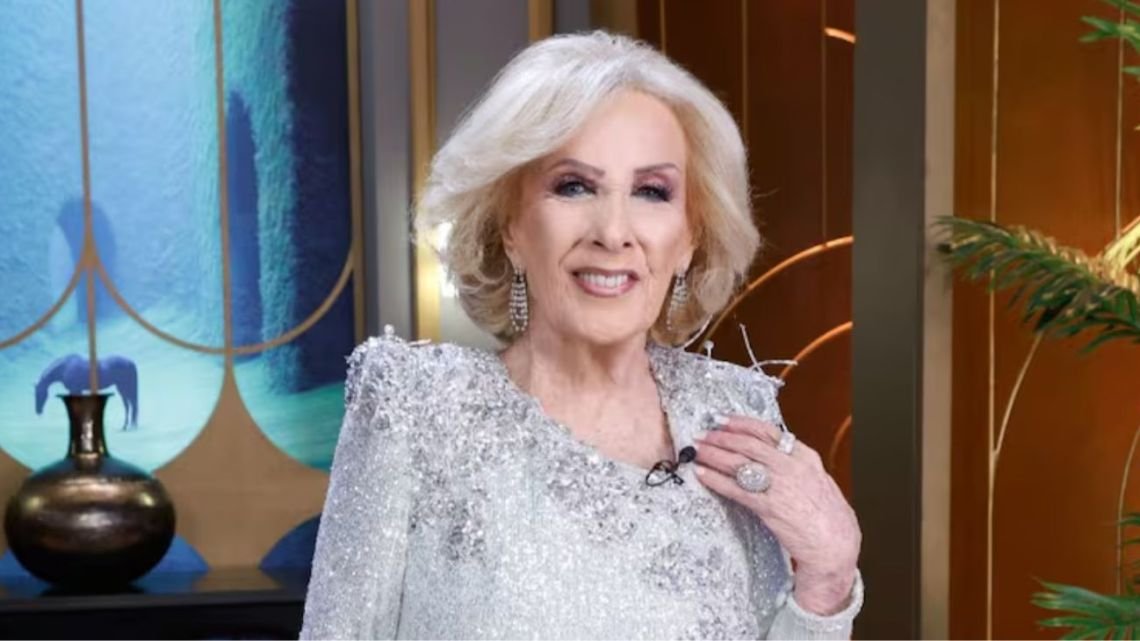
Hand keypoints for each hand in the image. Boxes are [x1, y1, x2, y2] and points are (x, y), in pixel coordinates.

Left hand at [692, 415, 861, 615]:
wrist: (836, 543)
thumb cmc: (828, 515)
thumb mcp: (816, 479)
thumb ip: (793, 464)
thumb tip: (769, 453)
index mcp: (804, 456)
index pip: (767, 431)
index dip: (741, 423)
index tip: (723, 419)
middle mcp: (791, 466)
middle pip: (748, 444)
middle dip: (722, 437)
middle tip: (703, 435)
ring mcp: (779, 485)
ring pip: (739, 463)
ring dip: (714, 454)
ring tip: (697, 451)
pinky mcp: (768, 507)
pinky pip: (735, 489)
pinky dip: (716, 479)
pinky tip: (702, 474)